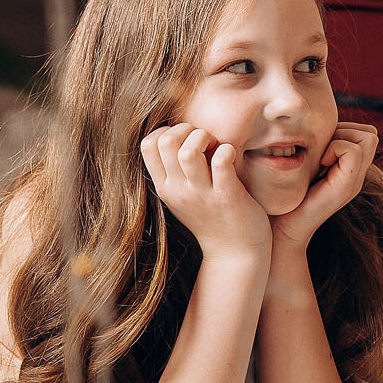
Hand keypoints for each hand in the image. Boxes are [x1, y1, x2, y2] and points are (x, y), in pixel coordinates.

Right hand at [141, 123, 271, 262]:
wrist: (235, 253)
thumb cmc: (212, 217)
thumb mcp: (182, 196)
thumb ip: (175, 170)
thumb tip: (175, 134)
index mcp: (165, 187)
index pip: (148, 144)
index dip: (168, 130)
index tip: (187, 139)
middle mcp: (178, 191)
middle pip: (166, 141)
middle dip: (187, 129)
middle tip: (205, 140)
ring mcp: (201, 195)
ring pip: (189, 151)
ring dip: (206, 137)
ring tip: (217, 147)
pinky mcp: (226, 196)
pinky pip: (221, 160)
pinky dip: (227, 150)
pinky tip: (231, 156)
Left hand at [270, 122, 379, 249]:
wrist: (278, 229)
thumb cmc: (282, 195)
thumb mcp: (301, 163)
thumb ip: (314, 147)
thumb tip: (306, 119)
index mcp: (348, 169)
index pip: (365, 132)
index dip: (344, 129)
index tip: (320, 148)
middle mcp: (356, 175)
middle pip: (370, 133)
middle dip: (344, 131)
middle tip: (321, 151)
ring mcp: (354, 182)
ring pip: (367, 137)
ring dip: (340, 139)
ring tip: (320, 158)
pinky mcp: (346, 188)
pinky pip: (353, 151)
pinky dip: (336, 148)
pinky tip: (320, 165)